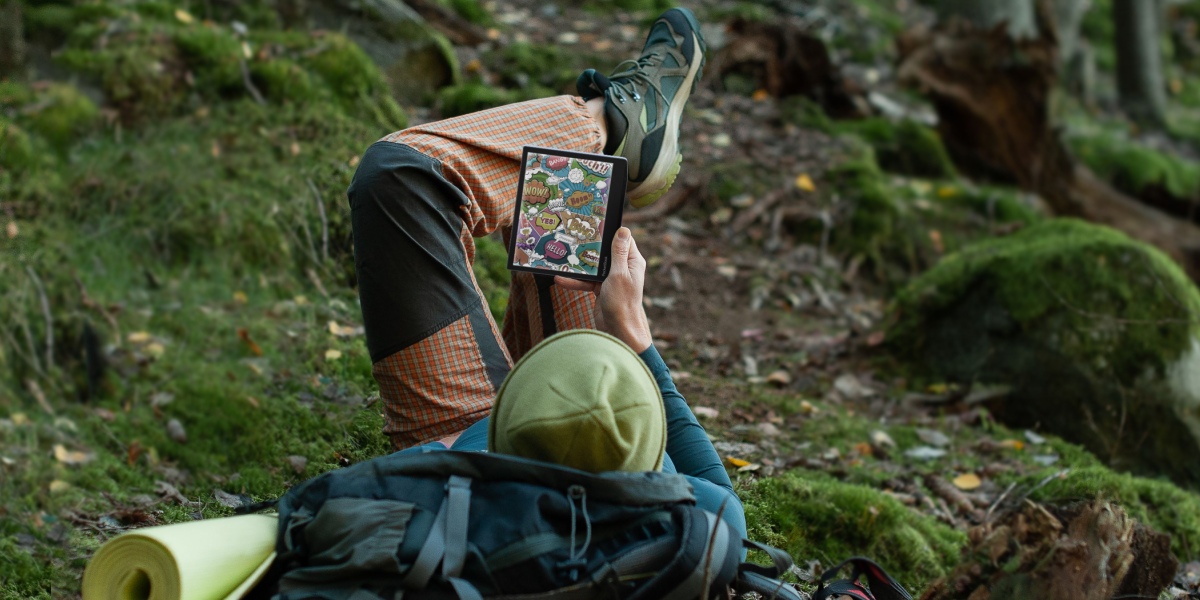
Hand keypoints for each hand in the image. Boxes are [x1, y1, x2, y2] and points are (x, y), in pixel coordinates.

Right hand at [555, 227, 652, 352]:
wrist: (618, 331)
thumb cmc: (622, 303)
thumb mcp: (619, 274)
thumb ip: (619, 253)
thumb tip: (623, 230)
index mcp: (632, 261)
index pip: (622, 239)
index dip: (609, 231)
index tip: (594, 223)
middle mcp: (623, 268)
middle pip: (605, 251)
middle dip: (589, 247)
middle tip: (573, 237)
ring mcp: (611, 278)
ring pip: (593, 266)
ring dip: (579, 265)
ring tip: (562, 258)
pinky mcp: (601, 289)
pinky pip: (587, 281)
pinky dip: (575, 281)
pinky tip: (561, 280)